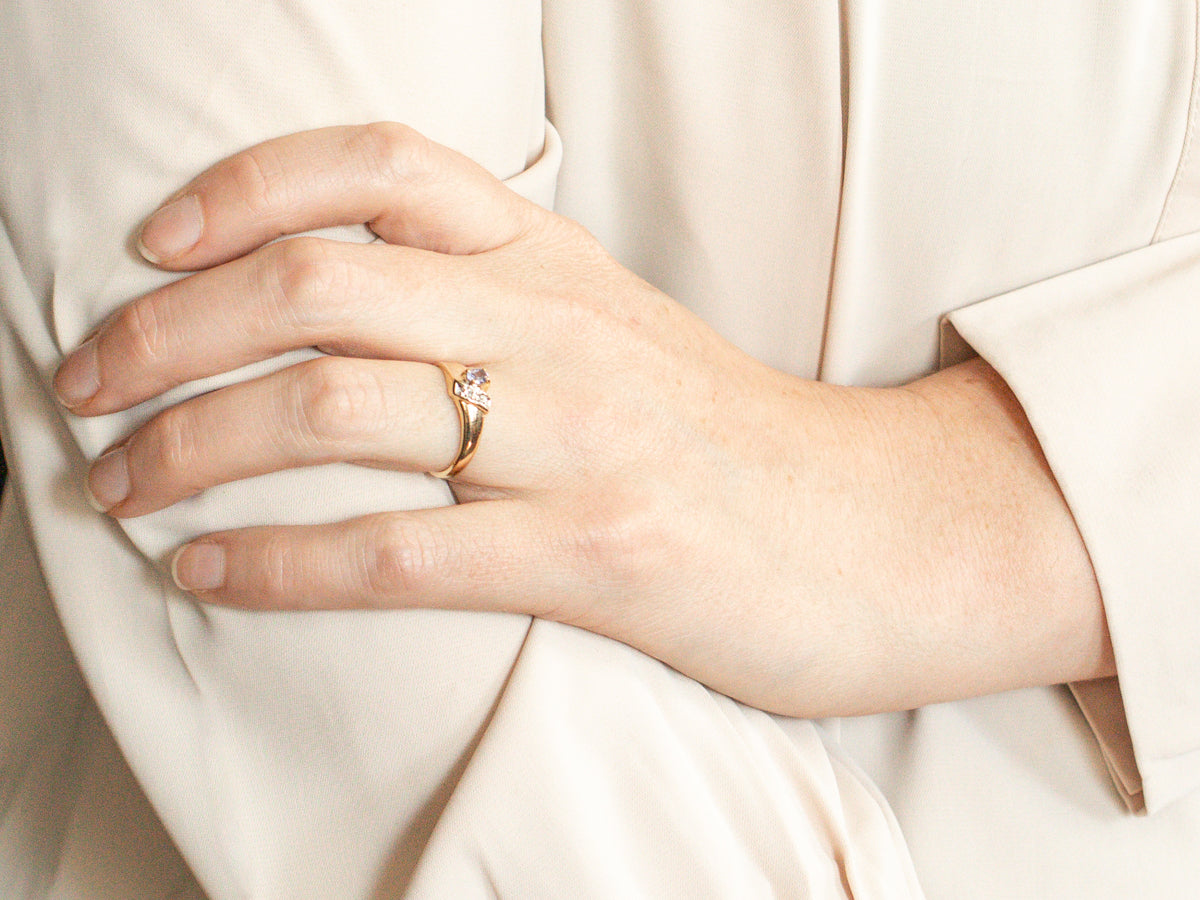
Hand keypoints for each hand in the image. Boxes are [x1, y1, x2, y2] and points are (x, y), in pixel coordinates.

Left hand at [55, 124, 1111, 715]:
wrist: (882, 531)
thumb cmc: (734, 442)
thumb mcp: (618, 332)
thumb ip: (501, 303)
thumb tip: (355, 317)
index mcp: (559, 262)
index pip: (379, 165)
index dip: (243, 186)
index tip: (157, 244)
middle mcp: (559, 329)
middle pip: (315, 285)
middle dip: (164, 331)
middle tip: (86, 386)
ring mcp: (578, 441)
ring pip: (331, 410)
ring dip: (187, 446)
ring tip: (116, 484)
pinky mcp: (594, 557)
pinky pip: (394, 553)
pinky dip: (274, 564)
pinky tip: (207, 575)